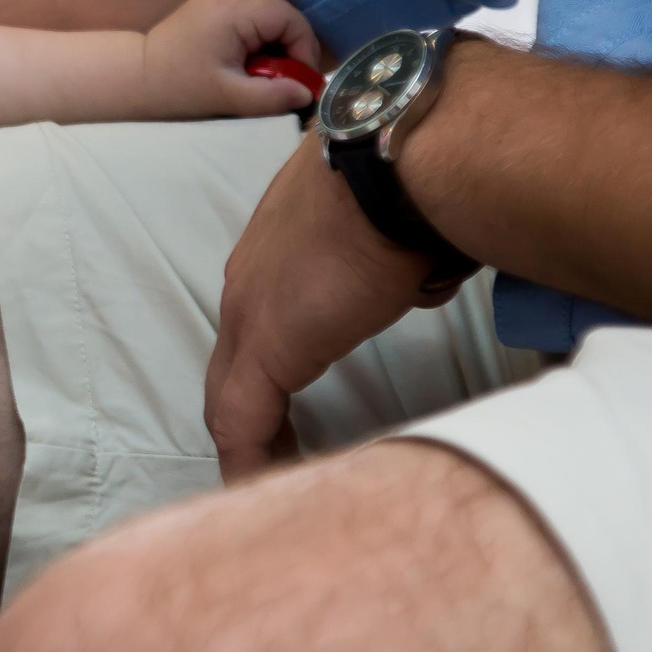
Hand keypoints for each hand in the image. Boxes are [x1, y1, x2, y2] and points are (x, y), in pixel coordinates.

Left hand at [141, 0, 321, 118]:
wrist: (135, 78)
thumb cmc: (178, 86)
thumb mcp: (228, 96)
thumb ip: (271, 96)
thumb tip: (307, 93)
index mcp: (233, 11)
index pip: (289, 18)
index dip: (303, 48)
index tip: (299, 79)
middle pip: (279, 17)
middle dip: (288, 50)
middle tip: (281, 83)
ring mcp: (217, 1)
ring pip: (265, 21)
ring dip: (271, 49)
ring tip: (258, 78)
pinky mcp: (210, 10)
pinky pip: (247, 23)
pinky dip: (254, 45)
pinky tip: (242, 67)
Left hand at [206, 132, 438, 479]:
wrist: (402, 160)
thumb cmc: (415, 180)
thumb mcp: (396, 223)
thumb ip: (394, 256)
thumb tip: (421, 273)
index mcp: (276, 254)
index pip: (258, 328)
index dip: (269, 374)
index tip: (287, 413)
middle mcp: (249, 282)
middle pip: (232, 368)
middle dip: (250, 418)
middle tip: (271, 464)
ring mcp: (250, 314)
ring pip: (230, 397)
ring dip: (251, 445)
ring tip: (267, 490)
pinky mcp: (265, 346)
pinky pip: (239, 420)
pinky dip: (247, 459)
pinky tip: (257, 491)